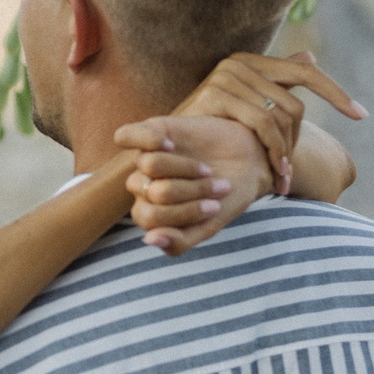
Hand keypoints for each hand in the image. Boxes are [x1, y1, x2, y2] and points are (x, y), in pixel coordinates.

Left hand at [117, 120, 276, 254]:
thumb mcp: (209, 226)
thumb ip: (179, 242)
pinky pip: (124, 136)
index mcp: (151, 214)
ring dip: (186, 169)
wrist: (249, 161)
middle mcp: (144, 187)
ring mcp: (145, 159)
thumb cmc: (226, 198)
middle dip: (192, 192)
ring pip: (149, 165)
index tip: (216, 208)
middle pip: (154, 192)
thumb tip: (149, 239)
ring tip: (208, 170)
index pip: (150, 218)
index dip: (186, 213)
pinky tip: (170, 144)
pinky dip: (148, 140)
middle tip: (220, 187)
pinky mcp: (150, 131)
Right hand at [166, 51, 363, 197]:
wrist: (160, 150)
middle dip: (298, 143)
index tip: (362, 115)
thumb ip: (274, 85)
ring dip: (286, 154)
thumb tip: (310, 58)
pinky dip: (274, 152)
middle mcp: (239, 63)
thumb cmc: (203, 133)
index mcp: (251, 62)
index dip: (337, 93)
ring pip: (282, 116)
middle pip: (295, 103)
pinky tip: (275, 174)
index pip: (306, 74)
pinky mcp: (216, 93)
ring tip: (282, 181)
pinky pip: (263, 123)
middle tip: (290, 174)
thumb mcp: (243, 109)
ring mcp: (227, 76)